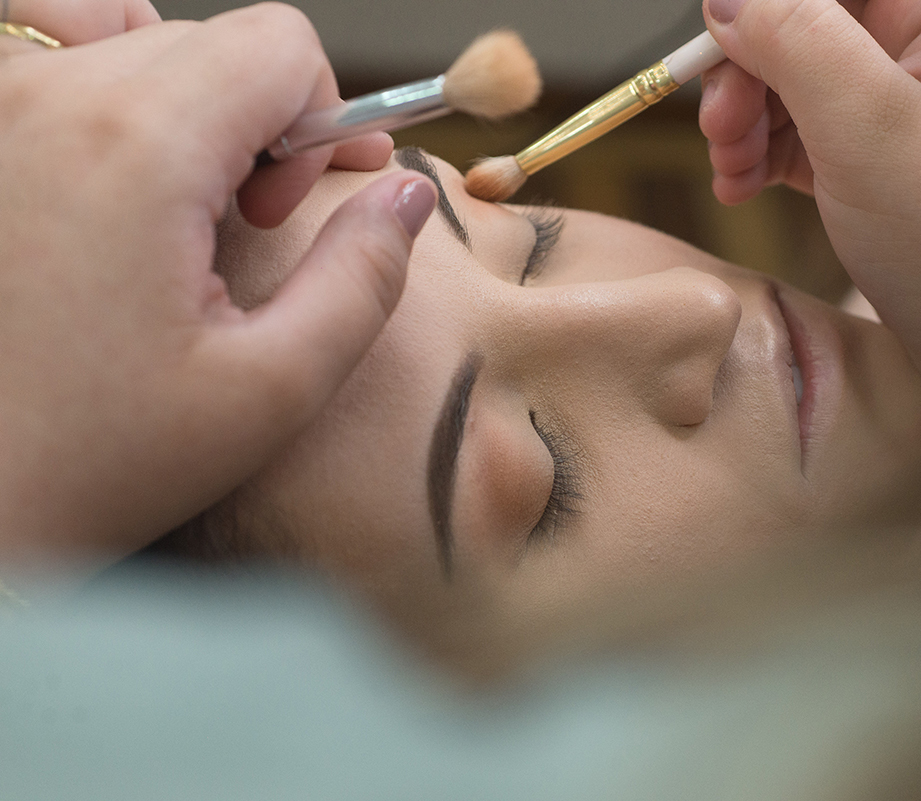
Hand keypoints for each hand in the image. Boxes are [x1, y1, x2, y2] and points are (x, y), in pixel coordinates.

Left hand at [0, 3, 435, 564]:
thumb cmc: (85, 463)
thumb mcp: (270, 390)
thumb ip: (363, 279)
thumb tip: (405, 194)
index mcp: (137, 149)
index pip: (280, 45)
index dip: (325, 119)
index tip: (302, 199)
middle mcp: (45, 99)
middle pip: (211, 39)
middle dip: (258, 118)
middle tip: (243, 221)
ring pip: (126, 32)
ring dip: (176, 93)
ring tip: (175, 187)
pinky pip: (43, 52)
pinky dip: (93, 82)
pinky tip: (104, 164)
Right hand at [701, 0, 920, 504]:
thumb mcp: (873, 133)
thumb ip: (799, 43)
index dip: (764, 9)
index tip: (715, 55)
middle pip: (808, 20)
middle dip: (749, 70)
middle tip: (719, 132)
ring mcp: (910, 101)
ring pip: (799, 74)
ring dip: (748, 117)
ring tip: (733, 173)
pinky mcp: (886, 153)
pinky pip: (808, 127)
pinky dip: (766, 151)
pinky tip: (744, 184)